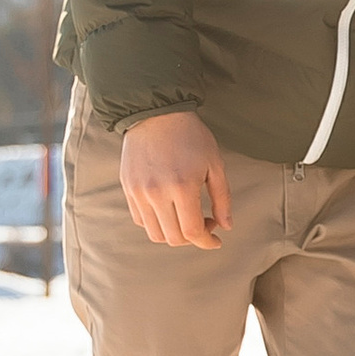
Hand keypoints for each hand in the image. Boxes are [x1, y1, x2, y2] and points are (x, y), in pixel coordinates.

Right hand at [121, 110, 230, 248]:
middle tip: (205, 223)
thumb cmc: (191, 136)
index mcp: (183, 187)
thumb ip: (222, 198)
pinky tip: (169, 210)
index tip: (216, 239)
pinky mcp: (128, 188)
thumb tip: (226, 227)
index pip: (193, 232)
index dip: (207, 242)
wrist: (156, 113)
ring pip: (155, 234)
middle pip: (174, 238)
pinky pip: (140, 220)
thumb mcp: (215, 164)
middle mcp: (157, 193)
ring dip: (173, 234)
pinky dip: (156, 223)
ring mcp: (139, 192)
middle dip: (193, 239)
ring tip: (186, 218)